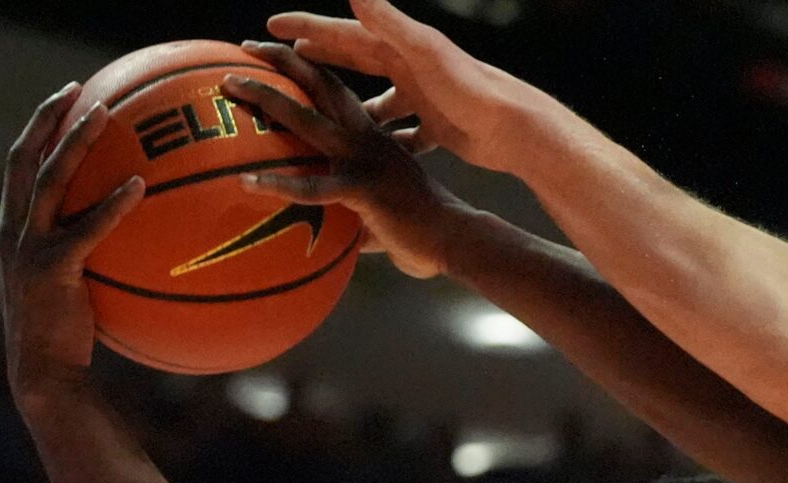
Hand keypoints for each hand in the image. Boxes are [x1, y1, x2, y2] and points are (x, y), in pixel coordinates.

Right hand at [0, 87, 145, 402]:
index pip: (20, 166)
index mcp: (13, 229)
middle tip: (80, 90)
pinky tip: (139, 186)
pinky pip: (85, 228)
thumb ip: (88, 258)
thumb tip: (136, 242)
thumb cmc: (68, 336)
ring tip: (105, 116)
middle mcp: (12, 230)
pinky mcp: (51, 269)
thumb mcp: (72, 288)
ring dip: (74, 142)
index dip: (38, 130)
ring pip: (48, 179)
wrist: (46, 374)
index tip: (66, 102)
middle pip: (24, 158)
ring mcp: (27, 247)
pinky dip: (111, 204)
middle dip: (48, 119)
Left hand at [225, 43, 460, 278]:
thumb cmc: (422, 233)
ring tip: (230, 87)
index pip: (337, 91)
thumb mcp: (383, 214)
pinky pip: (312, 185)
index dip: (307, 69)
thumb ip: (355, 214)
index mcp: (374, 138)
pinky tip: (247, 183)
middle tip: (244, 51)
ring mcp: (363, 160)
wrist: (455, 240)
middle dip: (281, 61)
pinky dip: (278, 184)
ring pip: (307, 119)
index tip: (277, 57)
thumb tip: (337, 236)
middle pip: (319, 86)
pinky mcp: (361, 189)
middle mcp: (366, 139)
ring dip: (266, 98)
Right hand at [266, 0, 543, 173]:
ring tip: (324, 118)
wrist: (516, 128)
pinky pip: (406, 134)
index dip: (308, 28)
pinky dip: (390, 140)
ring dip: (353, 107)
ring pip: (380, 101)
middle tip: (287, 64)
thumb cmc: (471, 89)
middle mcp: (411, 67)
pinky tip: (374, 155)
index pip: (343, 32)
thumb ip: (388, 22)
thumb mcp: (424, 52)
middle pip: (356, 60)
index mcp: (401, 47)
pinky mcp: (440, 128)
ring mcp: (426, 98)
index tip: (272, 26)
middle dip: (322, 61)